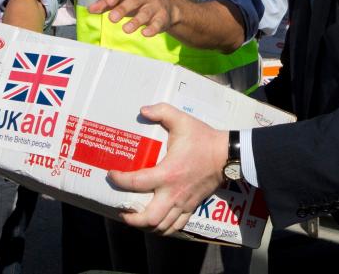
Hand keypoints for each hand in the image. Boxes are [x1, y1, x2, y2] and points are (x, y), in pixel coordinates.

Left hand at [87, 0, 178, 36]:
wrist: (167, 7)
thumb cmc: (139, 1)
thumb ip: (107, 4)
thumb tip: (91, 9)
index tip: (108, 1)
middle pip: (134, 0)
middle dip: (123, 9)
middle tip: (112, 18)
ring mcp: (154, 6)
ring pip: (145, 13)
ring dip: (136, 21)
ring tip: (126, 29)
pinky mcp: (162, 18)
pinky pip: (157, 23)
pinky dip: (152, 29)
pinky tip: (145, 33)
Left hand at [108, 103, 227, 235]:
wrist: (227, 155)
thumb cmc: (203, 139)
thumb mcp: (182, 120)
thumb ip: (161, 111)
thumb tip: (143, 110)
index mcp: (167, 173)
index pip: (136, 182)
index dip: (119, 180)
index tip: (111, 175)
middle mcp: (173, 193)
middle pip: (149, 218)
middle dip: (131, 218)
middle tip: (122, 210)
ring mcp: (183, 203)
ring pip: (162, 226)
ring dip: (146, 226)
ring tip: (135, 218)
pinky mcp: (191, 206)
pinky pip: (176, 226)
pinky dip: (164, 229)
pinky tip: (156, 224)